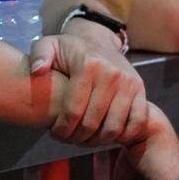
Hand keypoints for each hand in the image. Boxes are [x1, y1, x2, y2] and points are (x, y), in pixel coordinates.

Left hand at [31, 25, 149, 145]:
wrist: (97, 39)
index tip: (54, 134)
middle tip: (68, 140)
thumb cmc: (69, 48)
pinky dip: (123, 135)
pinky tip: (106, 135)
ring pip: (114, 127)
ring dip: (98, 141)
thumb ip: (39, 55)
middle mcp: (111, 74)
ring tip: (84, 140)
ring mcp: (128, 83)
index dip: (62, 128)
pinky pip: (137, 121)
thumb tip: (37, 71)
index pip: (73, 110)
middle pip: (93, 122)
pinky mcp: (140, 89)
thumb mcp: (48, 44)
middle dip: (77, 137)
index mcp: (87, 65)